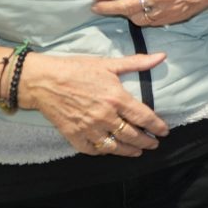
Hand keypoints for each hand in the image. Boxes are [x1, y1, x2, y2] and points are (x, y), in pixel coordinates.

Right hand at [17, 51, 169, 156]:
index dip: (157, 126)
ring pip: (114, 146)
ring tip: (137, 151)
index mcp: (116, 98)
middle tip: (153, 144)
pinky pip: (92, 149)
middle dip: (146, 142)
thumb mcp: (108, 63)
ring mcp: (88, 128)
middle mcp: (104, 116)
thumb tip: (161, 56)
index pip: (144, 117)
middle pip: (131, 135)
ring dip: (128, 151)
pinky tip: (110, 150)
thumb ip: (137, 63)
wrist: (43, 80)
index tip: (164, 131)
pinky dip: (103, 151)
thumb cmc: (76, 69)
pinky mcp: (73, 135)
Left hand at [92, 0, 207, 26]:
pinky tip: (135, 14)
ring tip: (115, 10)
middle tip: (95, 7)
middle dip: (107, 7)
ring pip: (137, 17)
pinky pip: (152, 22)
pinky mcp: (176, 17)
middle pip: (126, 5)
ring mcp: (169, 8)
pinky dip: (140, 19)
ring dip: (123, 14)